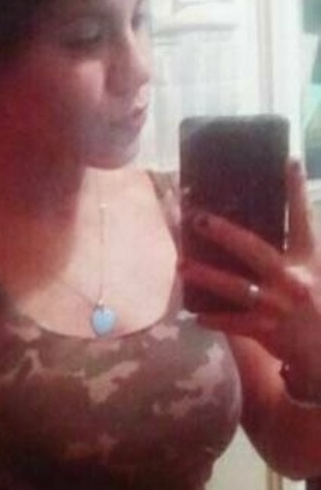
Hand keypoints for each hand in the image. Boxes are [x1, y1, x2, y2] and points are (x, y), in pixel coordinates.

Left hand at [180, 161, 320, 380]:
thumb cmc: (317, 305)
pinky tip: (196, 316)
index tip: (289, 160)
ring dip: (205, 276)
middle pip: (254, 249)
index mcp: (308, 258)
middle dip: (225, 233)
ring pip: (234, 286)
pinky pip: (231, 322)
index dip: (296, 189)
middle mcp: (292, 278)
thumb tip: (254, 238)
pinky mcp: (265, 328)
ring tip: (182, 265)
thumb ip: (292, 255)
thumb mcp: (314, 272)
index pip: (302, 218)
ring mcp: (277, 304)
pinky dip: (212, 319)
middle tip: (198, 219)